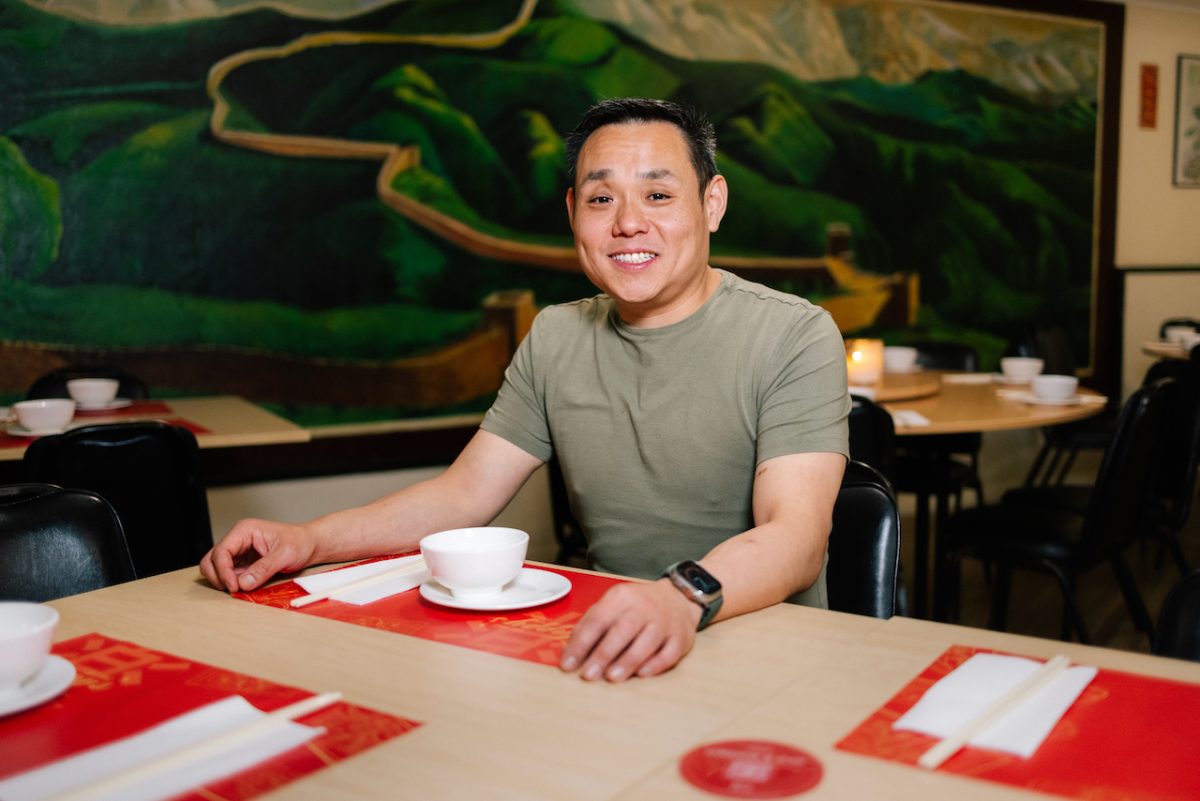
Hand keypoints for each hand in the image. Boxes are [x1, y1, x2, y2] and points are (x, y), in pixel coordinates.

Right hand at [199, 519, 316, 592]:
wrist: (310, 544)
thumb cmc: (299, 542)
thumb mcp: (284, 555)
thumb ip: (263, 569)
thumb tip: (243, 583)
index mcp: (244, 530)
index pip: (221, 552)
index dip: (223, 571)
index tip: (234, 587)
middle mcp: (238, 539)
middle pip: (211, 559)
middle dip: (218, 576)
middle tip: (234, 590)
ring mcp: (239, 551)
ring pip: (216, 567)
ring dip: (223, 580)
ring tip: (241, 588)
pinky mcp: (243, 562)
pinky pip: (229, 574)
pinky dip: (232, 582)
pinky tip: (245, 586)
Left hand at [559, 579, 700, 681]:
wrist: (677, 597)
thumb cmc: (637, 606)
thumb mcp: (613, 604)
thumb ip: (592, 622)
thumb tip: (572, 649)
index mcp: (622, 597)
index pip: (598, 619)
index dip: (581, 643)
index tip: (568, 665)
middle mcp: (644, 607)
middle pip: (623, 630)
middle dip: (604, 654)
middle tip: (588, 675)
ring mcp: (665, 622)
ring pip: (647, 641)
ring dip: (628, 661)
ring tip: (612, 678)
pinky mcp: (681, 637)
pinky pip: (669, 652)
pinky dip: (656, 664)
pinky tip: (642, 674)